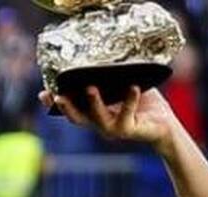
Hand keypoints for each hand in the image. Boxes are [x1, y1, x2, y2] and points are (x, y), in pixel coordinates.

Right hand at [39, 86, 178, 153]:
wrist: (164, 123)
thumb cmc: (140, 102)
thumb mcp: (120, 86)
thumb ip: (106, 76)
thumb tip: (94, 54)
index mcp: (94, 112)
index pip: (71, 109)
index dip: (55, 104)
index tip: (43, 94)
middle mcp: (100, 123)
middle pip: (78, 118)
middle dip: (67, 108)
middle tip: (58, 96)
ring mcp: (115, 129)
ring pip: (99, 120)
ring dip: (94, 105)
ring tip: (90, 89)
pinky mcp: (131, 130)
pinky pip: (127, 115)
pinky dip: (130, 101)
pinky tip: (132, 87)